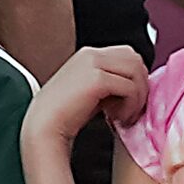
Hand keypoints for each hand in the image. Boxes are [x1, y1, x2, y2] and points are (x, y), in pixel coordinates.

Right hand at [26, 44, 150, 143]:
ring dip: (138, 96)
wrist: (43, 129)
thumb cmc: (65, 116)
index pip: (127, 55)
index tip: (129, 100)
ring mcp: (93, 64)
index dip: (135, 77)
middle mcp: (90, 54)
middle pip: (135, 59)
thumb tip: (137, 84)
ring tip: (124, 116)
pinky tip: (117, 118)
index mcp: (88, 55)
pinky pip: (130, 87)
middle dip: (140, 85)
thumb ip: (109, 80)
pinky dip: (131, 105)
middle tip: (131, 109)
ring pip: (136, 71)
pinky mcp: (96, 79)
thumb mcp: (89, 90)